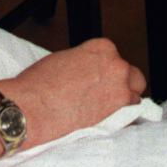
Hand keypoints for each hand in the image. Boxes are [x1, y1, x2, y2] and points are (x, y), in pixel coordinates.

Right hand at [0, 39, 146, 149]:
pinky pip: (130, 113)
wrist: (31, 108)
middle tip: (106, 94)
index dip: (106, 71)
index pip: (114, 57)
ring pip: (135, 93)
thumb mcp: (64, 59)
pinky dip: (122, 117)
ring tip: (104, 109)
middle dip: (122, 83)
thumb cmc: (39, 84)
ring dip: (124, 100)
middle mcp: (115, 64)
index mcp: (102, 47)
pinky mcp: (117, 110)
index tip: (99, 79)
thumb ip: (85, 62)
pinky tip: (107, 119)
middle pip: (132, 75)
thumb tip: (88, 72)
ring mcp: (119, 87)